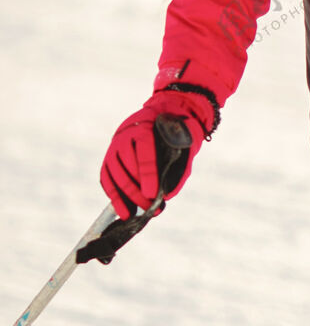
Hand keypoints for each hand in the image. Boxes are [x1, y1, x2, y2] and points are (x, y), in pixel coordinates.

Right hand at [101, 86, 218, 218]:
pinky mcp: (110, 156)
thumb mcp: (187, 143)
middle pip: (127, 165)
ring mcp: (115, 144)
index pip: (144, 149)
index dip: (148, 174)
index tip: (153, 194)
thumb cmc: (180, 129)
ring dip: (125, 196)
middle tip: (150, 208)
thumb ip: (179, 166)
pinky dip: (113, 195)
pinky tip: (123, 210)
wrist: (168, 110)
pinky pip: (107, 177)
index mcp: (146, 124)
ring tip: (136, 214)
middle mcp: (126, 133)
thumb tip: (167, 195)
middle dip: (137, 191)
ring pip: (114, 173)